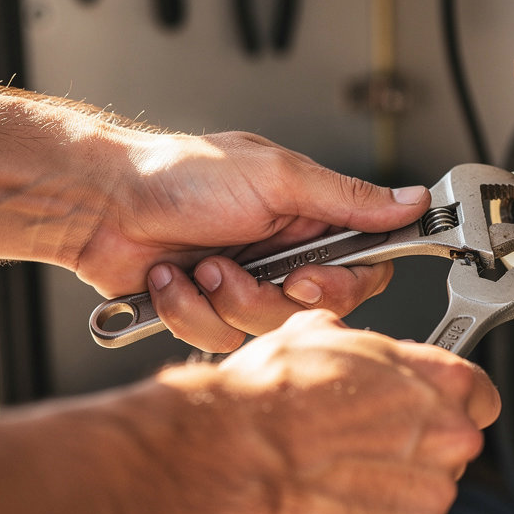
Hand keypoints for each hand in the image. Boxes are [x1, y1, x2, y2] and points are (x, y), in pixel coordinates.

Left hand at [77, 131, 430, 351]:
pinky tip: (172, 278)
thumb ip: (349, 198)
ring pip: (266, 328)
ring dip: (224, 298)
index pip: (364, 266)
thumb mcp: (279, 178)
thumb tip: (410, 200)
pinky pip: (220, 339)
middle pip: (315, 309)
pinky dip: (189, 309)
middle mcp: (284, 256)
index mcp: (311, 219)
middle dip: (272, 294)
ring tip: (199, 264)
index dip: (344, 284)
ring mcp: (247, 286)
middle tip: (244, 265)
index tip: (310, 278)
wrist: (102, 204)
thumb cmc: (182, 175)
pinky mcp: (210, 311)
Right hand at [166, 310, 500, 513]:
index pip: (478, 394)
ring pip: (427, 494)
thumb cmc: (272, 394)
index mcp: (439, 378)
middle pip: (452, 446)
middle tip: (362, 448)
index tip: (425, 412)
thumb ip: (356, 345)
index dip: (448, 404)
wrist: (236, 453)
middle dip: (414, 450)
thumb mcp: (318, 334)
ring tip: (338, 480)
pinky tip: (335, 509)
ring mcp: (435, 489)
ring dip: (392, 492)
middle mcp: (449, 433)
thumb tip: (344, 342)